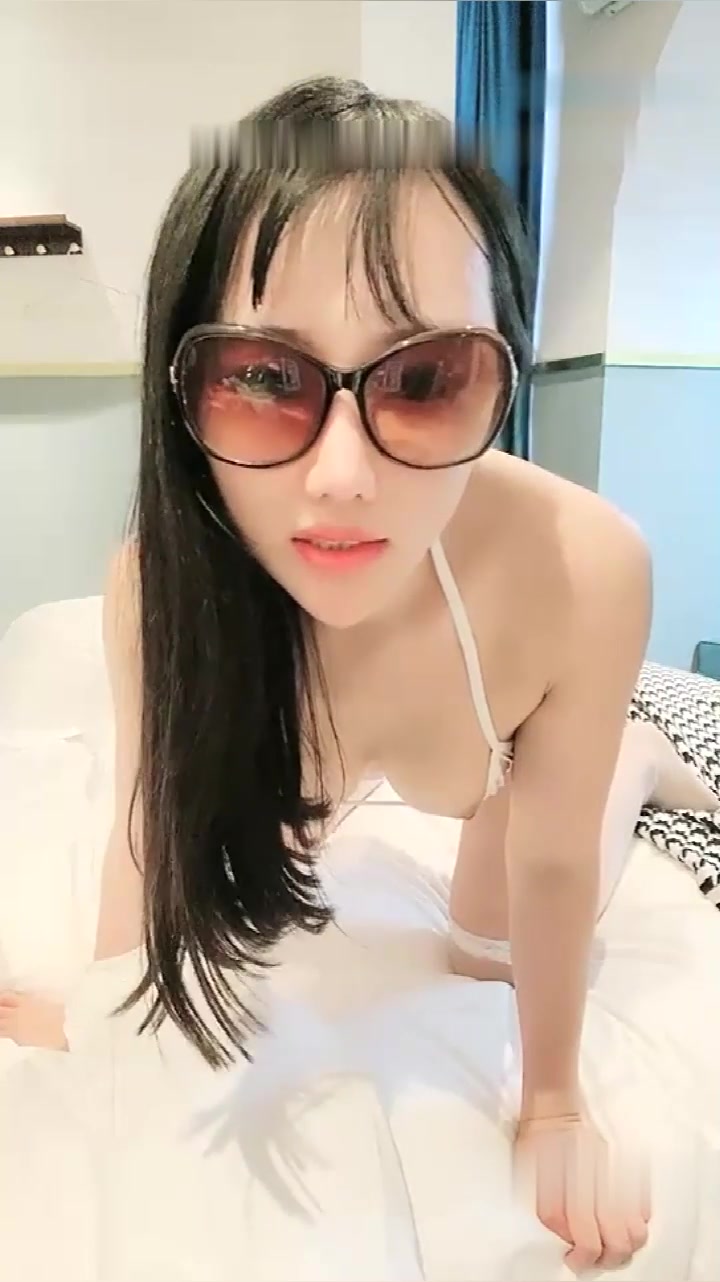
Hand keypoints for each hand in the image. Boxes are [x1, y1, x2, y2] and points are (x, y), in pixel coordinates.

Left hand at [513, 1109, 649, 1272]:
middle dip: (608, 1259)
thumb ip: (549, 1213)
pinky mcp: (625, 1167)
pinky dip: (640, 1218)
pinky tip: (626, 1218)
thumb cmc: (537, 1142)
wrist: (553, 1108)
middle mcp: (595, 1188)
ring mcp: (614, 1178)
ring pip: (637, 1229)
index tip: (574, 1260)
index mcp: (569, 1194)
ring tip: (614, 1243)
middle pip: (618, 1243)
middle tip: (597, 1258)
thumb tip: (566, 1239)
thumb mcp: (527, 1179)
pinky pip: (645, 1203)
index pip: (587, 1243)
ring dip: (628, 1243)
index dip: (582, 1259)